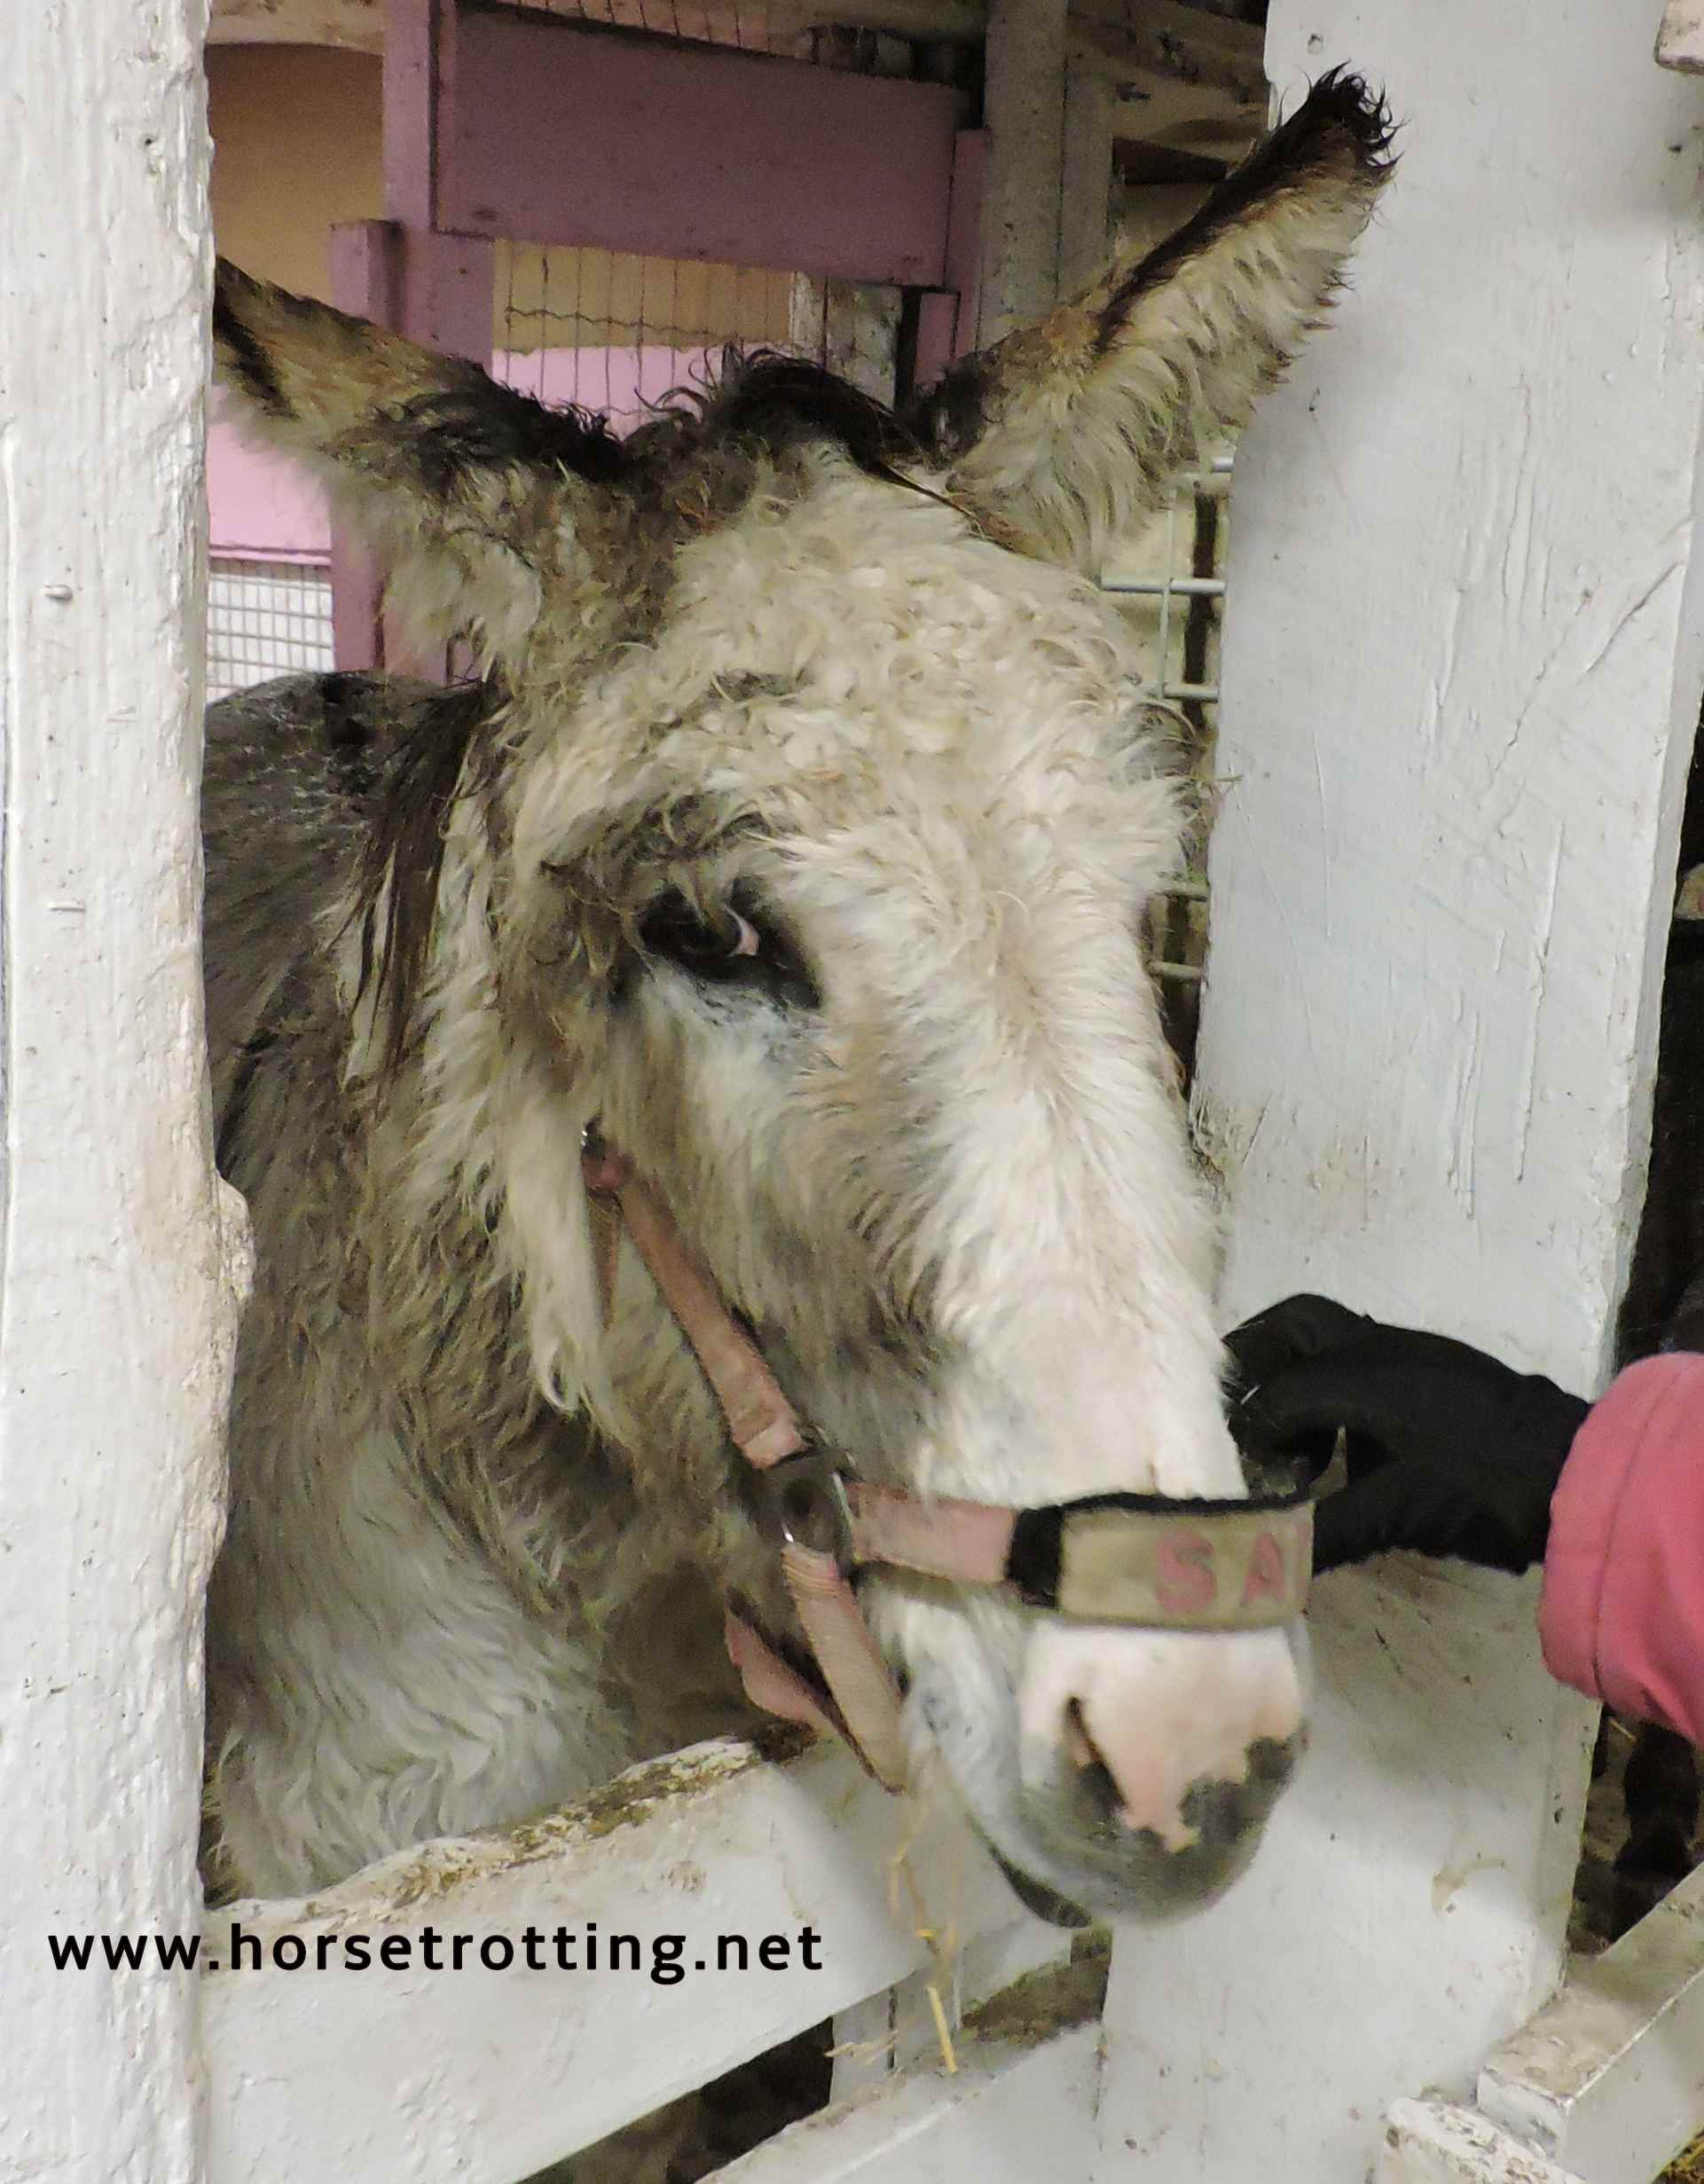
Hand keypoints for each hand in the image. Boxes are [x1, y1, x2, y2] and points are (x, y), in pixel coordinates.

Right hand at [1225, 1295, 1589, 1573]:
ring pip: (1333, 1340)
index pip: (1278, 1393)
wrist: (1579, 1473)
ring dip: (1298, 1378)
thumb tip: (1262, 1566)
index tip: (1237, 1471)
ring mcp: (1412, 1355)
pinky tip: (1342, 1450)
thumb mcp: (1398, 1514)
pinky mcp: (1437, 1373)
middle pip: (1296, 1324)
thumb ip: (1325, 1533)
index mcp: (1360, 1371)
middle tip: (1233, 1406)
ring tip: (1289, 1442)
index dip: (1248, 1431)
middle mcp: (1379, 1349)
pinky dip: (1336, 1393)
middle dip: (1256, 1358)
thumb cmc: (1483, 1486)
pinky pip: (1364, 1363)